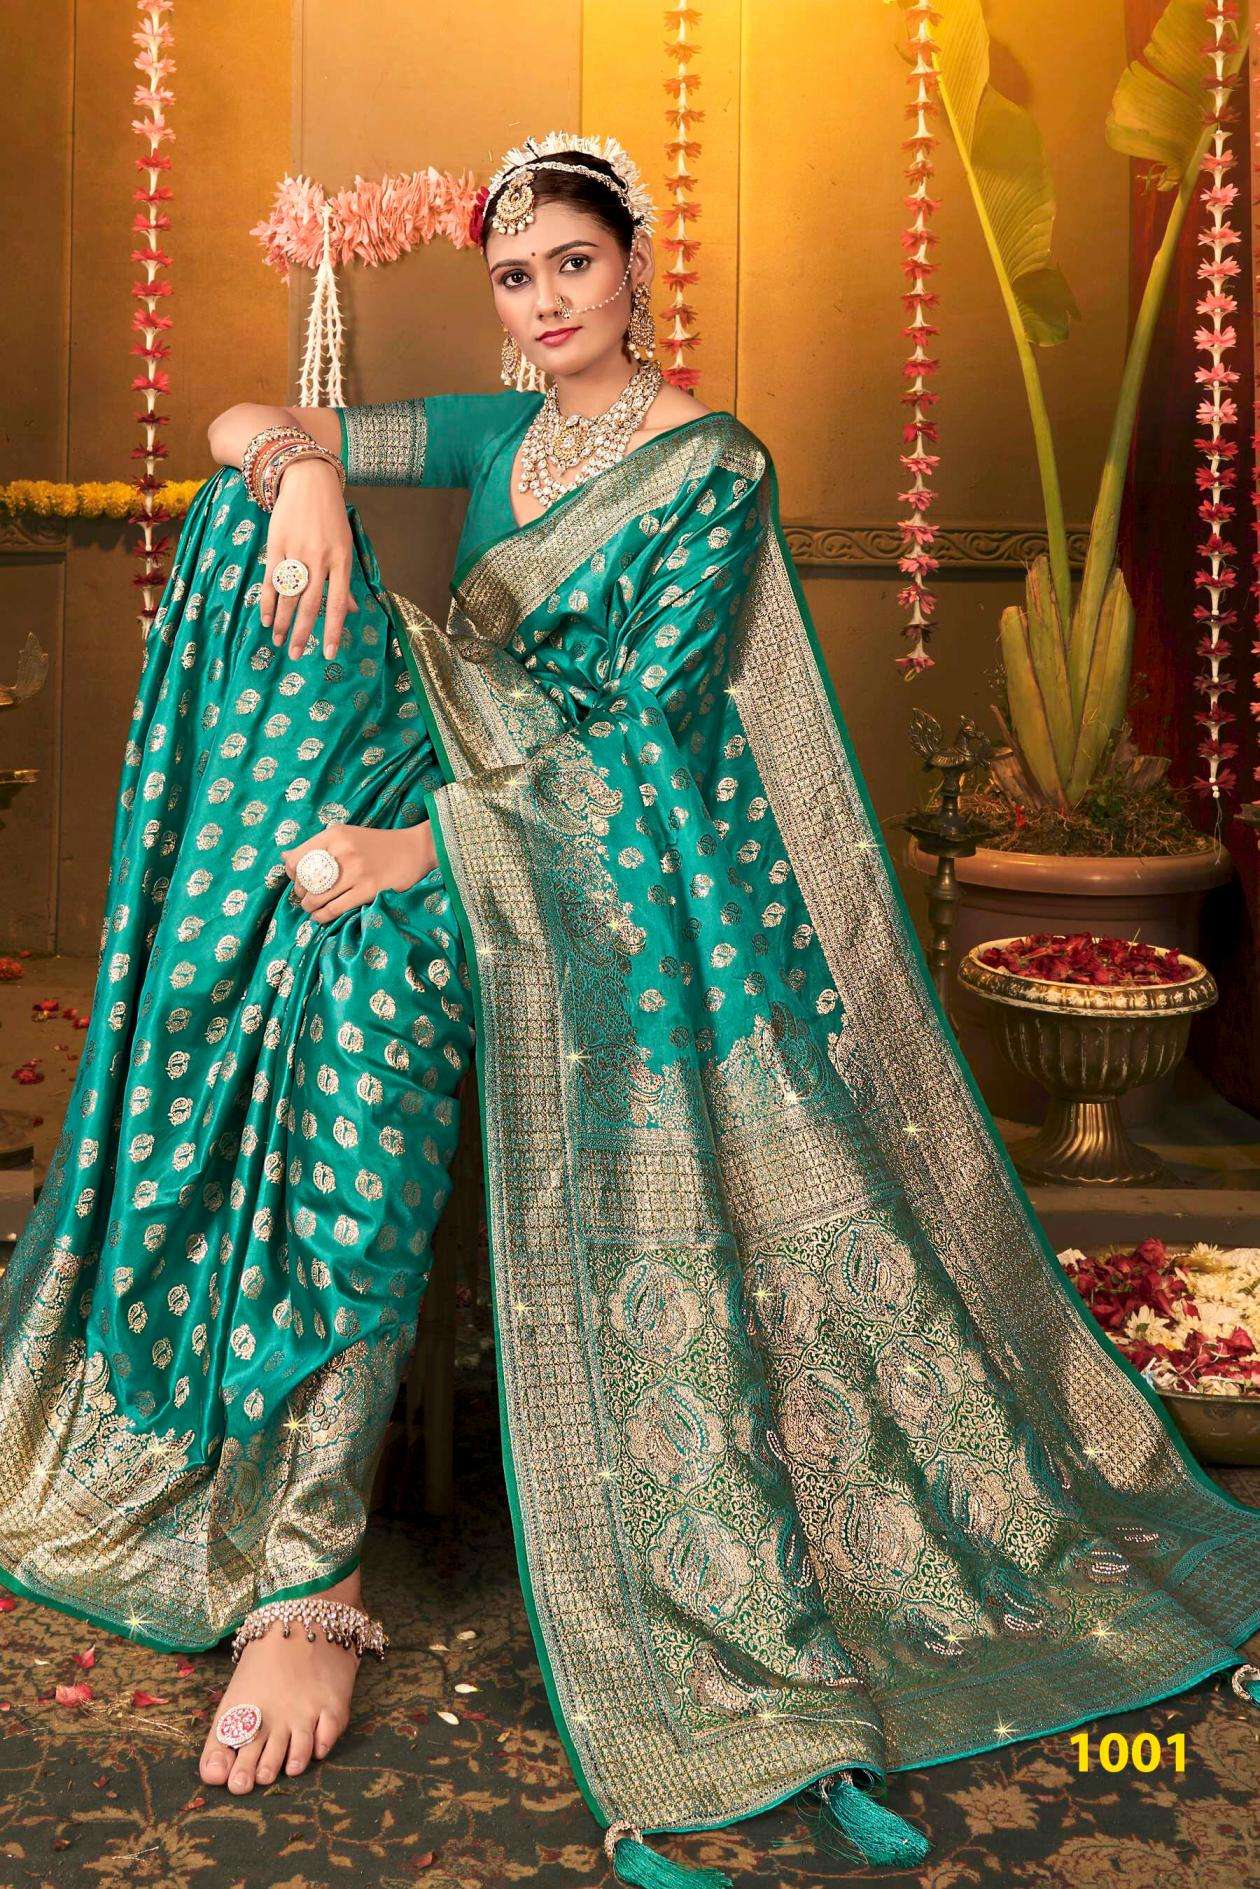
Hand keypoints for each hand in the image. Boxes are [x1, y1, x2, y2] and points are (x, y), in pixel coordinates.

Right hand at [261, 458, 360, 660]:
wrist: (308, 481)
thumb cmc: (330, 518)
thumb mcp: (344, 547)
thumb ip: (343, 582)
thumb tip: (350, 612)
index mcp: (341, 562)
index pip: (337, 605)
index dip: (333, 631)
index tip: (329, 654)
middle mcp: (320, 560)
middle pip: (309, 605)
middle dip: (302, 633)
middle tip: (296, 655)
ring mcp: (297, 552)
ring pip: (288, 596)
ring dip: (282, 622)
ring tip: (278, 641)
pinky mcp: (277, 545)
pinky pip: (271, 580)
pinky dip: (268, 602)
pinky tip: (267, 619)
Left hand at [281, 821, 437, 923]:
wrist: (414, 850)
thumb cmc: (378, 845)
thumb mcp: (347, 836)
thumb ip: (318, 846)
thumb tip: (284, 857)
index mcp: (334, 835)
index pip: (297, 859)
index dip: (293, 875)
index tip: (300, 881)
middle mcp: (342, 851)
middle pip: (306, 881)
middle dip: (301, 894)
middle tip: (307, 898)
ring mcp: (356, 871)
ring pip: (317, 898)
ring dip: (310, 907)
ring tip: (313, 909)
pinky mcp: (368, 890)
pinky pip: (335, 909)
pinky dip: (323, 917)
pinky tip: (321, 917)